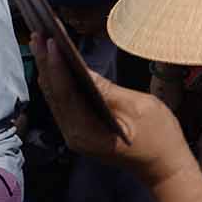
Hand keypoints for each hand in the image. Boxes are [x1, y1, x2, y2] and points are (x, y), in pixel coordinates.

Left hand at [30, 34, 192, 185]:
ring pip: (55, 97)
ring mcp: (74, 133)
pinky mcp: (79, 130)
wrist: (164, 167)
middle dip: (45, 62)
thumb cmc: (159, 136)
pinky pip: (63, 103)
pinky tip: (53, 64)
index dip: (56, 65)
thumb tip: (84, 70)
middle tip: (37, 33)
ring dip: (48, 70)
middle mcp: (73, 134)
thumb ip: (108, 90)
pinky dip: (58, 82)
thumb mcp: (139, 108)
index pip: (65, 93)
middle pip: (54, 93)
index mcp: (86, 131)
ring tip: (40, 43)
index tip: (48, 41)